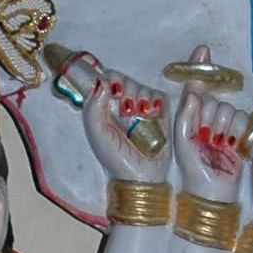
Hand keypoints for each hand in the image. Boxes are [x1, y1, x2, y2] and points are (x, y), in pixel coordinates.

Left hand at [82, 69, 168, 183]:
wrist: (139, 174)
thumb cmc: (115, 157)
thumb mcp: (97, 133)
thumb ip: (93, 108)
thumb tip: (100, 82)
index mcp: (103, 106)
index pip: (106, 78)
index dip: (110, 80)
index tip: (113, 92)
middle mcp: (121, 103)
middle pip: (125, 79)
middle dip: (126, 92)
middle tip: (126, 111)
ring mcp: (140, 107)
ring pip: (142, 87)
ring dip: (141, 99)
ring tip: (139, 117)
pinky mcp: (158, 111)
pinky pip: (159, 96)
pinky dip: (155, 102)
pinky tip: (151, 115)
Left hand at [173, 49, 245, 200]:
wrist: (210, 193)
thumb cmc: (192, 169)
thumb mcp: (181, 142)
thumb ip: (184, 116)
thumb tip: (193, 92)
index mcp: (190, 116)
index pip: (196, 89)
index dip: (199, 69)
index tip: (203, 50)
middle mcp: (208, 117)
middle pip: (216, 102)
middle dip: (213, 119)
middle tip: (208, 139)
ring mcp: (225, 125)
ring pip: (231, 112)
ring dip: (226, 129)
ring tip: (219, 147)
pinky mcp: (241, 135)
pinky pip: (244, 122)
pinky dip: (239, 133)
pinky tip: (232, 147)